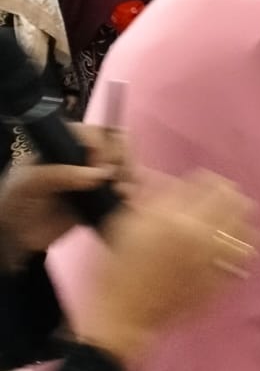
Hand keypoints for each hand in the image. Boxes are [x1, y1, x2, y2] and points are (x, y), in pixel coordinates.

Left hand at [0, 127, 129, 264]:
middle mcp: (81, 158)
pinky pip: (123, 192)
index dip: (101, 146)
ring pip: (123, 166)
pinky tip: (128, 200)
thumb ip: (58, 175)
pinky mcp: (100, 200)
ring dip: (130, 176)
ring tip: (124, 192)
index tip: (98, 165)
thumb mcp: (29, 183)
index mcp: (62, 146)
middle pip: (115, 145)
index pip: (92, 133)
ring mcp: (93, 179)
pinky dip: (131, 193)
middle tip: (116, 180)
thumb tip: (100, 175)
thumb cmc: (16, 202)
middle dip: (122, 159)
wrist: (16, 237)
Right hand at [75, 172, 259, 366]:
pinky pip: (242, 261)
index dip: (212, 180)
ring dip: (241, 223)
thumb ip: (155, 201)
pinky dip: (241, 250)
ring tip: (233, 222)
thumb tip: (178, 184)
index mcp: (177, 220)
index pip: (213, 187)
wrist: (125, 315)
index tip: (207, 181)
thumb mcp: (127, 226)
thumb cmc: (117, 268)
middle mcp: (202, 238)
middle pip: (238, 205)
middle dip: (231, 198)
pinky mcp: (221, 283)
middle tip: (223, 198)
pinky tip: (235, 247)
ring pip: (248, 233)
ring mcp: (215, 262)